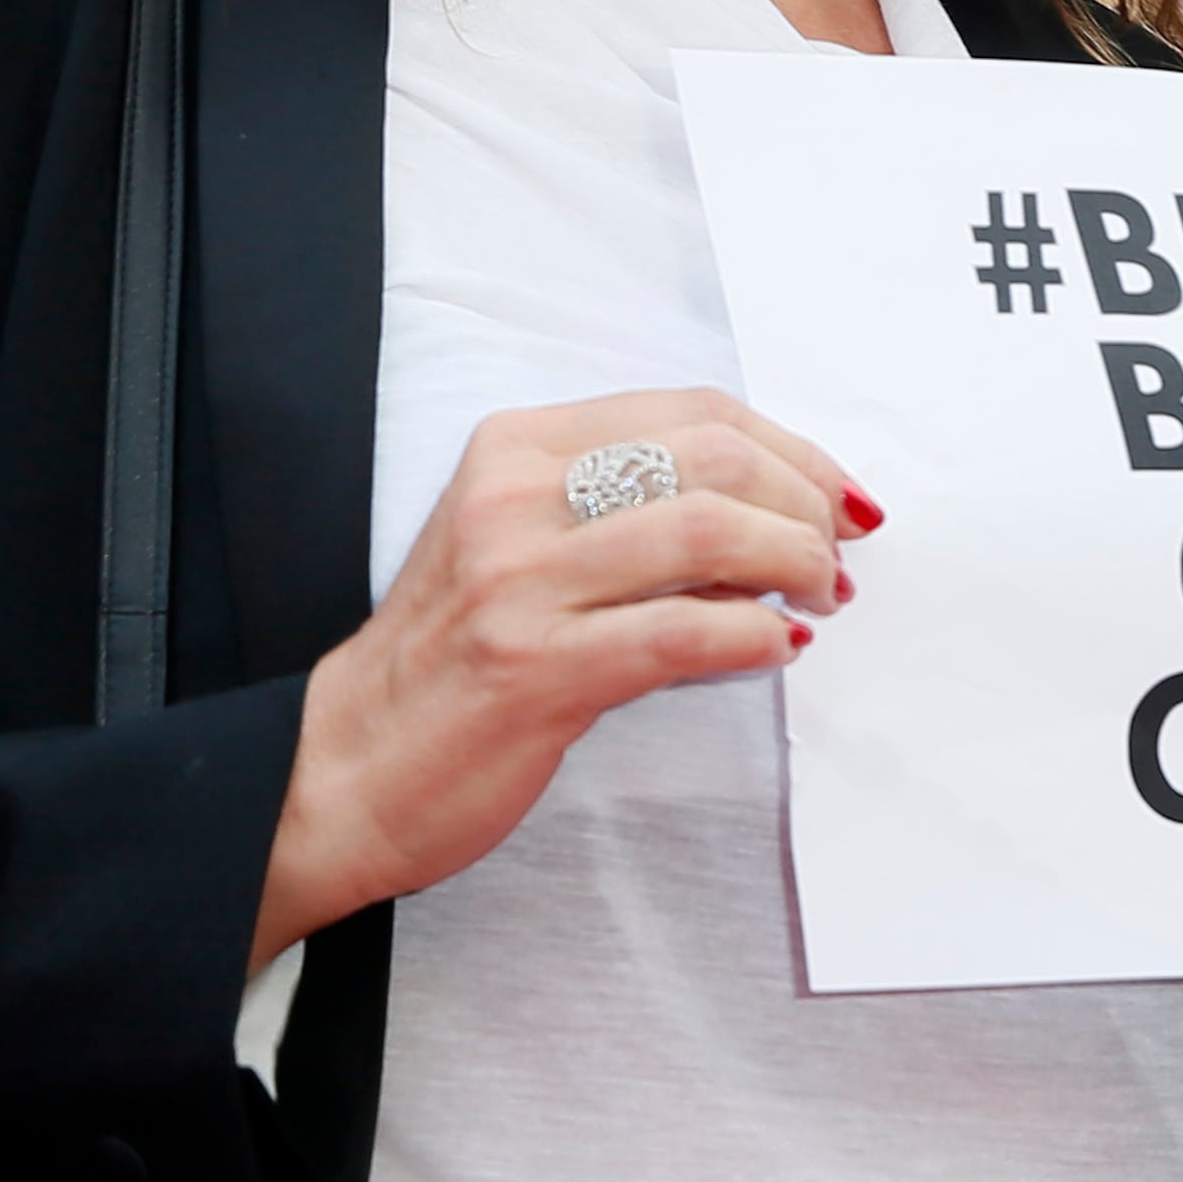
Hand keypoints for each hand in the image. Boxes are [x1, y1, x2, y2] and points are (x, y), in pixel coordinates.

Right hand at [249, 390, 877, 965]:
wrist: (345, 769)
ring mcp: (519, 582)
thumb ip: (628, 507)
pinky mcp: (535, 669)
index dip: (791, 448)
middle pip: (715, 458)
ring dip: (794, 563)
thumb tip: (777, 505)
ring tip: (820, 598)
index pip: (693, 412)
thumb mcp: (524, 543)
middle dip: (805, 503)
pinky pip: (681, 634)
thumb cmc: (455, 658)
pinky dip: (753, 636)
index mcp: (516, 448)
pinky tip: (777, 647)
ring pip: (708, 531)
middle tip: (837, 554)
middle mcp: (513, 497)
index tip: (838, 496)